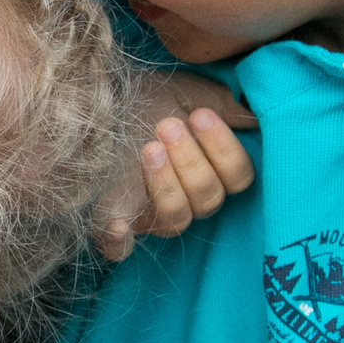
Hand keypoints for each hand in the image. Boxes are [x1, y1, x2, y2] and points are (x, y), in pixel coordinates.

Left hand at [93, 78, 254, 260]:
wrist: (90, 98)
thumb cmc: (143, 98)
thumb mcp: (185, 93)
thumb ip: (222, 104)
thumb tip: (253, 115)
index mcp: (207, 170)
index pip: (236, 177)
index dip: (224, 150)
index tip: (200, 115)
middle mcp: (184, 198)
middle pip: (207, 199)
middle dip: (192, 162)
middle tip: (167, 126)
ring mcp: (148, 214)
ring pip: (175, 220)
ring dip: (167, 185)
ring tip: (149, 149)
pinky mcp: (111, 222)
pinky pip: (119, 249)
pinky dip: (119, 242)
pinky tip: (117, 226)